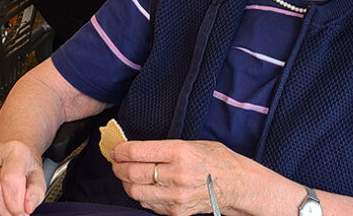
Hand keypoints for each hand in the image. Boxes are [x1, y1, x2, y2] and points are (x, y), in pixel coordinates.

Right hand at [0, 141, 45, 215]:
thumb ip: (36, 192)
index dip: (14, 202)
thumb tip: (28, 206)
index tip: (20, 212)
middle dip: (2, 208)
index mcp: (14, 150)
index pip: (10, 178)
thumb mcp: (38, 177)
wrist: (11, 156)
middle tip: (11, 211)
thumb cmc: (23, 167)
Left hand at [111, 139, 246, 215]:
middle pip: (132, 173)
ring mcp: (175, 196)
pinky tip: (144, 187)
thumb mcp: (191, 143)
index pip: (138, 152)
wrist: (236, 184)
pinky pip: (147, 204)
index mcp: (180, 152)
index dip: (120, 150)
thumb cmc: (215, 159)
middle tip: (116, 162)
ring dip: (126, 182)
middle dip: (118, 167)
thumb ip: (164, 147)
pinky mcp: (176, 211)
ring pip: (136, 191)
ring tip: (127, 175)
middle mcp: (176, 175)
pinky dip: (140, 195)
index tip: (115, 149)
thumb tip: (135, 149)